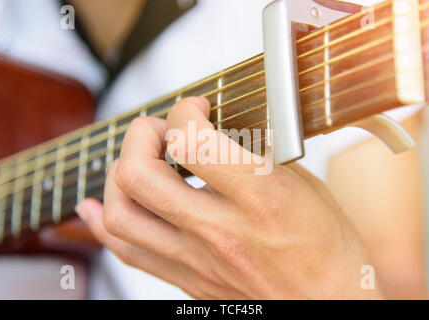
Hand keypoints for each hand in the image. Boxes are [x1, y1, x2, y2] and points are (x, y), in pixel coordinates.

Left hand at [76, 97, 382, 298]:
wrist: (328, 307)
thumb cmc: (328, 248)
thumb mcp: (305, 185)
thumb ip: (256, 154)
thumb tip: (219, 129)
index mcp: (261, 197)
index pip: (191, 142)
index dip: (185, 111)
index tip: (196, 109)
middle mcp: (222, 230)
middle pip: (139, 175)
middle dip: (141, 136)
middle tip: (161, 131)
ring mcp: (199, 260)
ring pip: (122, 215)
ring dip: (119, 175)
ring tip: (139, 161)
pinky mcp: (189, 278)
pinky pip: (128, 252)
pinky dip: (104, 223)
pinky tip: (100, 205)